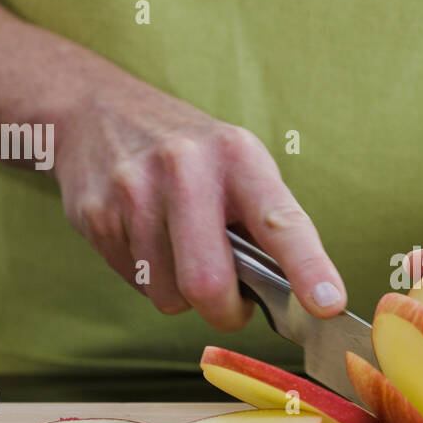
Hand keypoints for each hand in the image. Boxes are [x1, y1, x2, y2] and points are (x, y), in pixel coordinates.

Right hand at [52, 78, 346, 329]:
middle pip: (208, 282)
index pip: (280, 221)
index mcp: (238, 156)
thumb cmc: (189, 153)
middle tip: (234, 305)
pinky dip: (150, 278)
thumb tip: (300, 295)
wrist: (96, 110)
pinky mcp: (95, 215)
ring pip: (168, 295)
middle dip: (226, 312)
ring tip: (181, 251)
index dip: (308, 267)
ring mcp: (134, 191)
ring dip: (183, 294)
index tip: (327, 303)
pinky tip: (146, 240)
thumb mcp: (238, 164)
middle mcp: (186, 168)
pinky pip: (135, 284)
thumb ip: (266, 223)